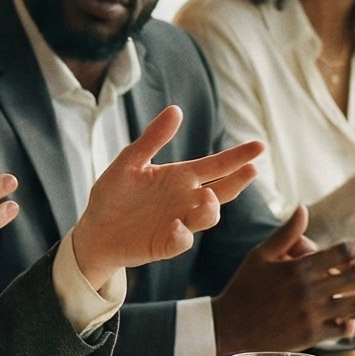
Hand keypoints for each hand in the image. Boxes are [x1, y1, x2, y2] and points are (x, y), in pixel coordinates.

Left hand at [69, 107, 263, 285]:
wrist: (94, 230)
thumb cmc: (114, 195)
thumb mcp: (130, 161)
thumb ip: (152, 138)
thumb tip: (176, 110)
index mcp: (180, 178)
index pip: (215, 166)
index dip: (237, 157)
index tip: (260, 146)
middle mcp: (185, 200)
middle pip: (221, 191)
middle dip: (237, 181)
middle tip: (250, 170)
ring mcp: (178, 223)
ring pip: (206, 218)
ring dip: (211, 209)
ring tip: (208, 197)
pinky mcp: (164, 245)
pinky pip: (180, 242)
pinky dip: (182, 235)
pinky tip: (177, 226)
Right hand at [210, 206, 354, 355]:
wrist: (227, 327)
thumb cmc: (243, 289)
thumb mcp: (260, 255)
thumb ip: (286, 233)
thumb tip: (304, 208)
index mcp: (297, 268)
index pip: (342, 252)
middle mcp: (308, 291)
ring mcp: (311, 315)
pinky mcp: (311, 336)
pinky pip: (345, 328)